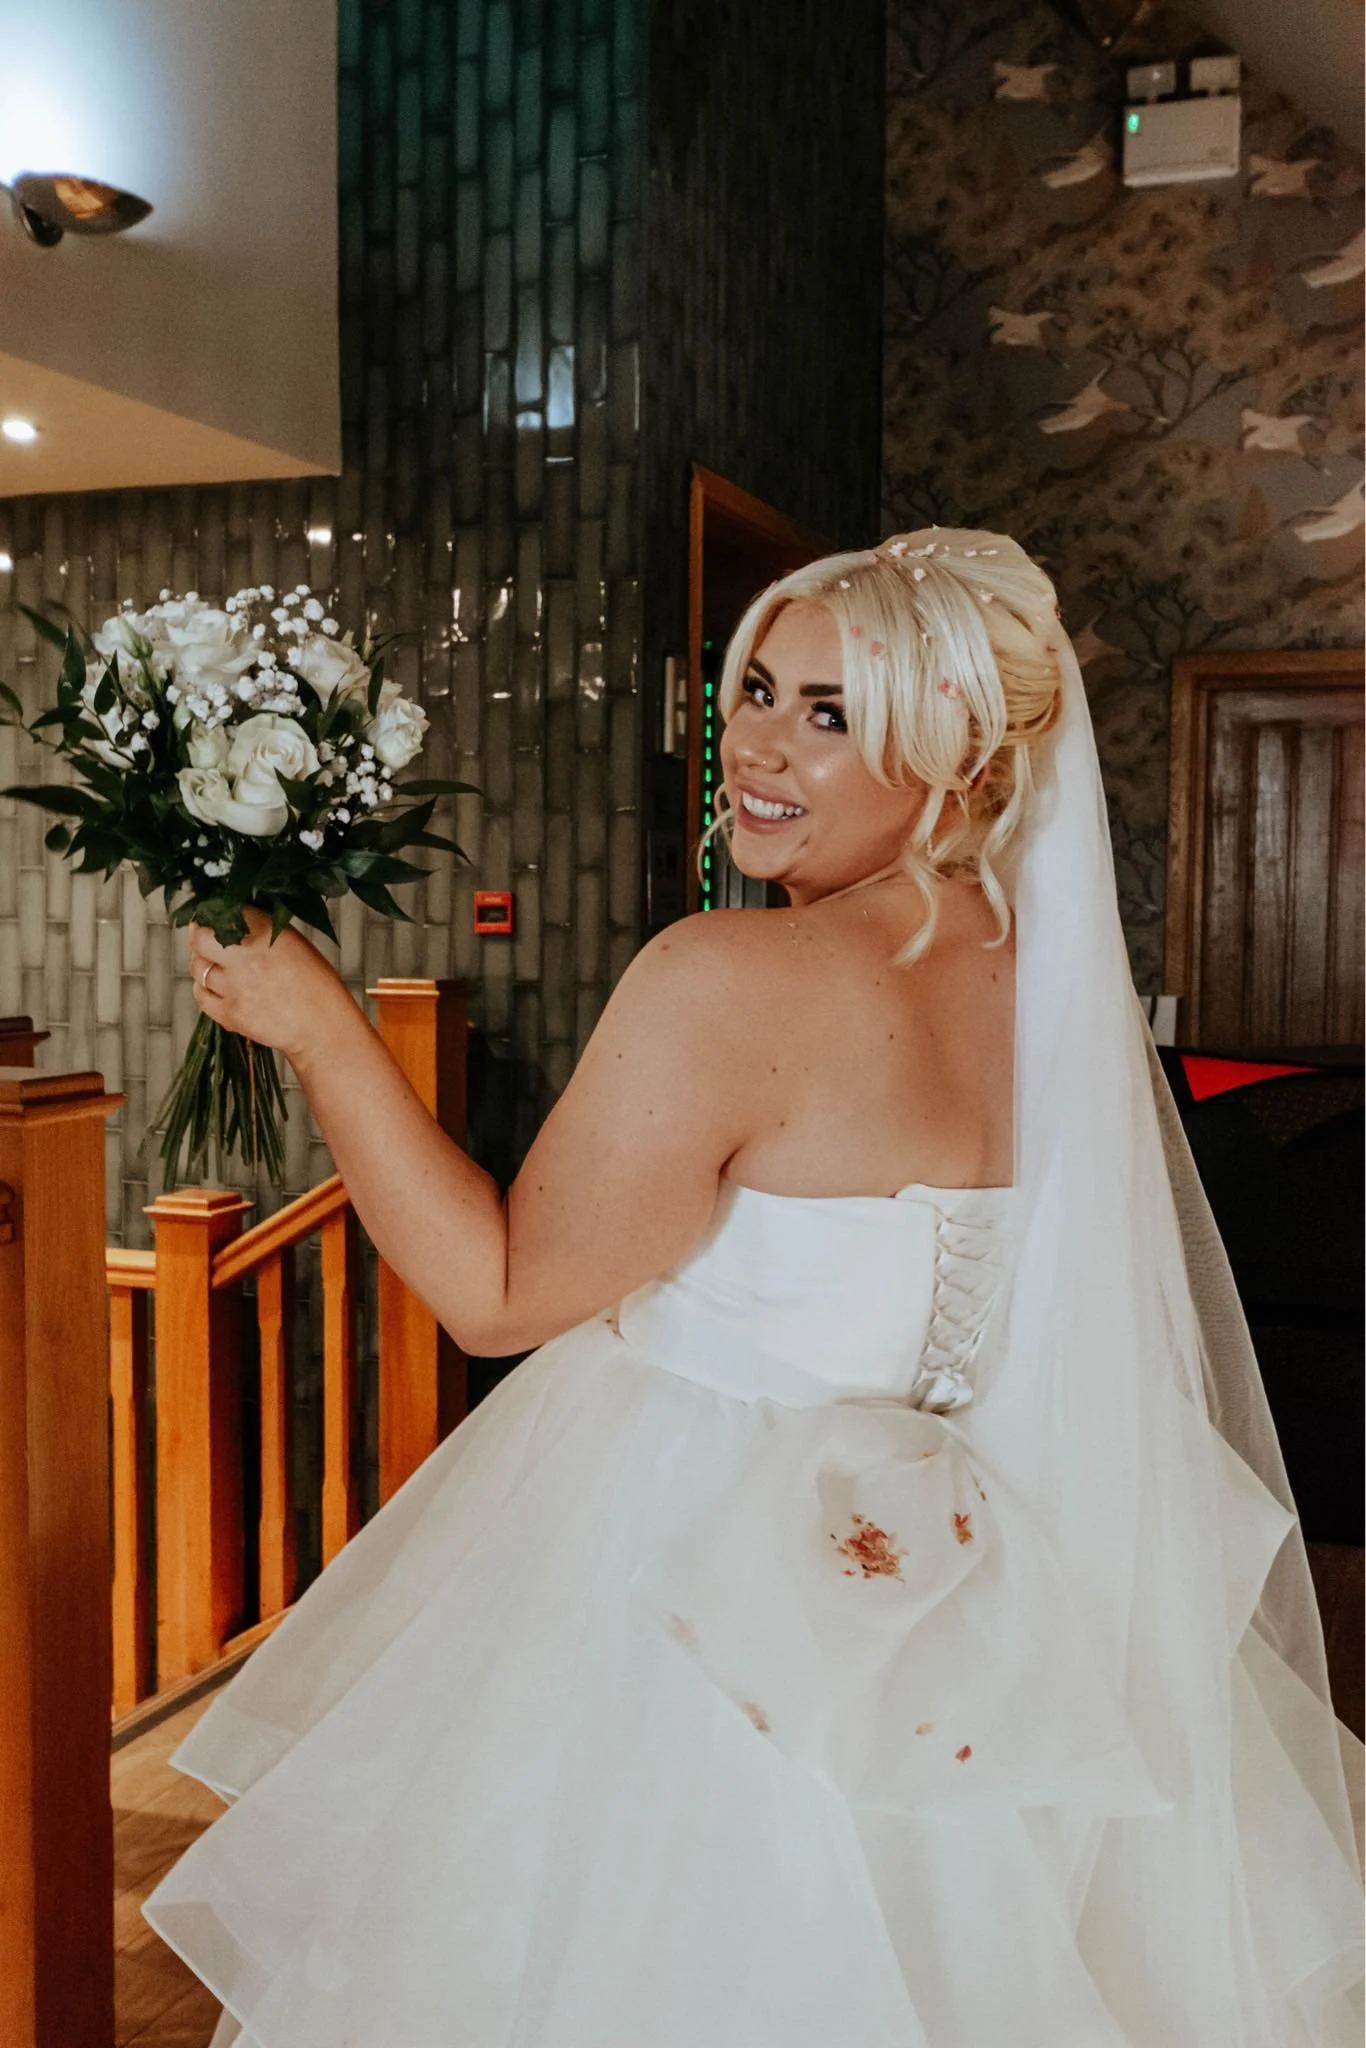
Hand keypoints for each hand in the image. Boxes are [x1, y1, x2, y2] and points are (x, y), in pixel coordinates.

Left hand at [188, 908, 350, 1062]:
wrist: (322, 1026)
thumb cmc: (315, 984)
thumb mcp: (293, 942)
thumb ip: (261, 928)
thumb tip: (234, 918)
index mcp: (265, 934)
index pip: (222, 912)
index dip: (214, 912)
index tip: (213, 915)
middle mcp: (246, 958)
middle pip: (199, 938)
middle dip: (199, 935)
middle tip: (205, 937)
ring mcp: (234, 987)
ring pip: (198, 967)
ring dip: (204, 963)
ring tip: (219, 966)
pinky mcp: (229, 1013)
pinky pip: (200, 995)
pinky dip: (204, 989)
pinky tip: (217, 987)